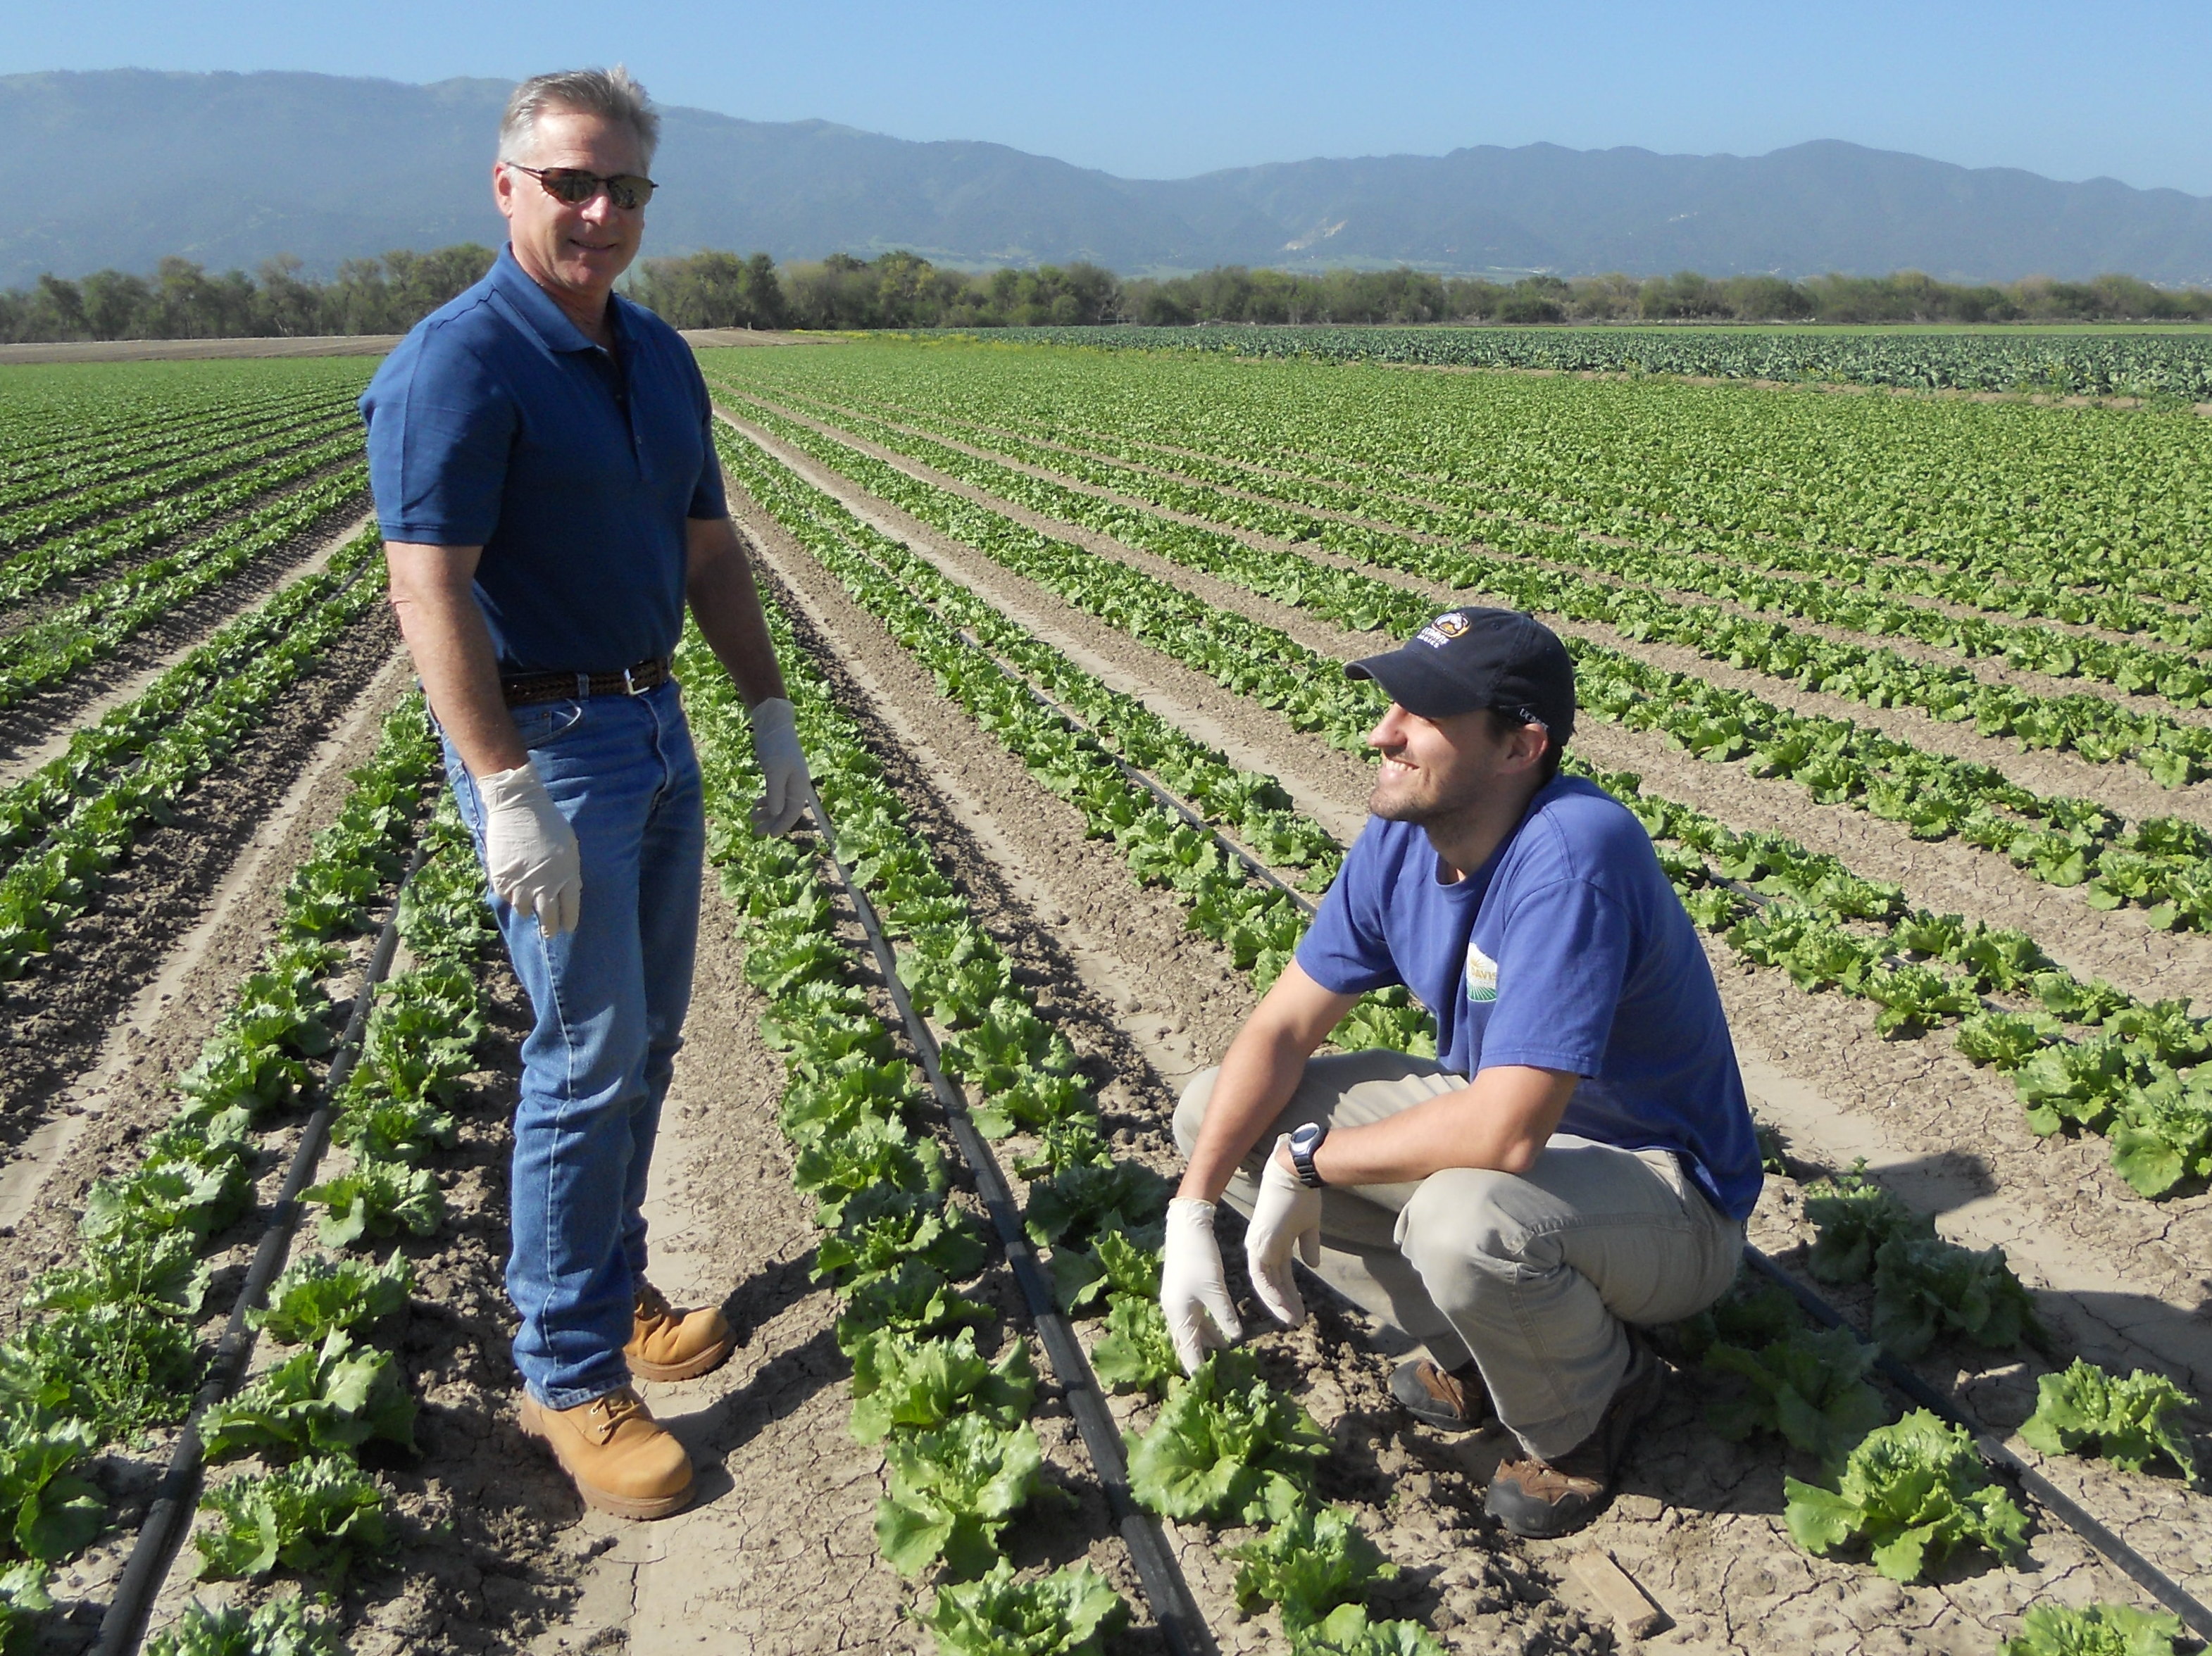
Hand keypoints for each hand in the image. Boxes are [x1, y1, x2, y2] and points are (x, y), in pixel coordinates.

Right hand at [477, 760, 581, 935]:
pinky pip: (507, 897)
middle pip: (548, 918)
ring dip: (527, 908)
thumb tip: (570, 891)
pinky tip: (513, 884)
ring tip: (529, 901)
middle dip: (550, 929)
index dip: (568, 921)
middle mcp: (545, 885)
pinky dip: (510, 894)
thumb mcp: (569, 847)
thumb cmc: (548, 824)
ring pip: (524, 910)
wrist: (518, 807)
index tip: (567, 928)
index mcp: (566, 875)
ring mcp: (521, 884)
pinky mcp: (501, 879)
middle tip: (549, 933)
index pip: (569, 910)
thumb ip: (569, 872)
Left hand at [748, 697, 810, 836]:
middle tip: (756, 832)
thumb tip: (776, 813)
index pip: (793, 811)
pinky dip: (766, 801)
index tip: (770, 836)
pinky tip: (756, 804)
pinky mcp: (778, 773)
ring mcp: (787, 779)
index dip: (782, 825)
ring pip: (778, 802)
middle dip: (772, 822)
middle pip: (785, 810)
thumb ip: (776, 793)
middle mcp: (795, 785)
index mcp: (799, 785)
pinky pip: (774, 793)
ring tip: (752, 819)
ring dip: (766, 812)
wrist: (774, 724)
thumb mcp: (775, 771)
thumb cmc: (776, 747)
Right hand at [1161, 1198, 1241, 1373]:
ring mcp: (1177, 1303)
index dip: (1196, 1368)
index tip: (1205, 1386)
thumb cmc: (1199, 1259)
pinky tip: (1220, 1336)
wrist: (1186, 1230)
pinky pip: (1194, 1321)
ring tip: (1221, 1360)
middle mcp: (1174, 1312)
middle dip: (1197, 1360)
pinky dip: (1206, 1331)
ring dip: (1204, 1345)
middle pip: (1185, 1344)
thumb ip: (1224, 1315)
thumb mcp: (1215, 1289)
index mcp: (1178, 1314)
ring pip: (1190, 1332)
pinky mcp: (1183, 1294)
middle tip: (1212, 1379)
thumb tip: (1234, 1338)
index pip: (1187, 1350)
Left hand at [1246, 1139, 1322, 1325]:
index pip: (1279, 1273)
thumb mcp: (1309, 1225)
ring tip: (1294, 1320)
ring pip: (1266, 1283)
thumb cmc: (1303, 1194)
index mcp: (1272, 1240)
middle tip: (1297, 1320)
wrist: (1296, 1174)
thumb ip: (1309, 1244)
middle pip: (1272, 1281)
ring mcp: (1259, 1245)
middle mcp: (1262, 1245)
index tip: (1300, 1307)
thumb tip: (1313, 1265)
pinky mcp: (1260, 1244)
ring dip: (1280, 1303)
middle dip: (1285, 1302)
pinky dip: (1272, 1294)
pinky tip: (1284, 1308)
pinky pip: (1263, 1277)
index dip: (1289, 1291)